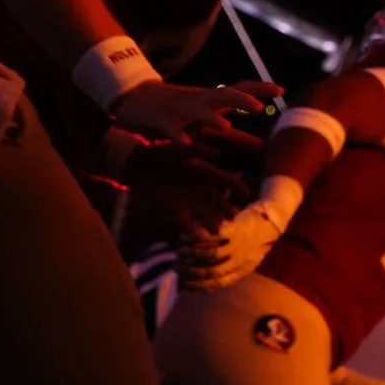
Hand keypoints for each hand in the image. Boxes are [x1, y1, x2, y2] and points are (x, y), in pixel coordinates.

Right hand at [112, 79, 280, 145]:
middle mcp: (196, 100)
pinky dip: (178, 135)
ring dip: (211, 118)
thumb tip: (263, 145)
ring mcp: (177, 108)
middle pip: (221, 95)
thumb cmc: (177, 112)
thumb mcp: (207, 122)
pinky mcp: (158, 119)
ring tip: (226, 127)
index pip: (238, 89)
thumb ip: (234, 135)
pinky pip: (169, 127)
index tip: (281, 89)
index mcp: (209, 100)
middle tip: (258, 107)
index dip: (259, 88)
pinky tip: (186, 143)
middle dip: (240, 99)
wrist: (134, 98)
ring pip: (196, 110)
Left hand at [122, 140, 252, 232]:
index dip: (237, 187)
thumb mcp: (177, 150)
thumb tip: (218, 153)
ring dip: (211, 222)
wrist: (136, 165)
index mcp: (203, 173)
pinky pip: (185, 222)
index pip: (225, 181)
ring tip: (217, 230)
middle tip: (234, 217)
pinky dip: (190, 229)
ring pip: (205, 214)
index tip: (247, 194)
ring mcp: (188, 201)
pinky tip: (195, 234)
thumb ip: (196, 151)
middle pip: (218, 201)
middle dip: (227, 209)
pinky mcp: (174, 210)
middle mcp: (199, 189)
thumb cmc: (158, 154)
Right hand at [182, 198, 287, 290]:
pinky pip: (213, 236)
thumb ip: (227, 272)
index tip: (182, 283)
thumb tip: (205, 283)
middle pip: (212, 271)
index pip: (218, 283)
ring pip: (211, 254)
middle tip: (175, 267)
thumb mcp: (246, 261)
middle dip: (191, 271)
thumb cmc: (254, 242)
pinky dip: (196, 237)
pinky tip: (186, 235)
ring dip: (192, 254)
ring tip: (179, 251)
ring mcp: (239, 245)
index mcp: (243, 270)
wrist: (272, 221)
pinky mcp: (236, 229)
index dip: (198, 285)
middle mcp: (241, 260)